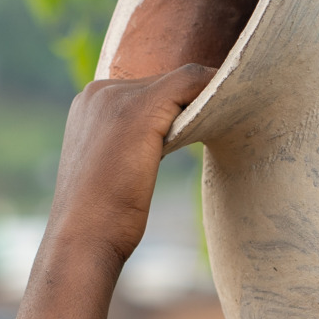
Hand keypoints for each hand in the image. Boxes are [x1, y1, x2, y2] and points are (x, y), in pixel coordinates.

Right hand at [43, 63, 216, 266]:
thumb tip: (164, 142)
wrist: (83, 238)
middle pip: (163, 83)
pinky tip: (236, 105)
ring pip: (180, 81)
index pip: (145, 90)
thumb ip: (129, 146)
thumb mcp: (113, 170)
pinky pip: (191, 82)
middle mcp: (99, 91)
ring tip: (235, 114)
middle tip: (233, 113)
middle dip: (194, 101)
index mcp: (89, 103)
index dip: (178, 107)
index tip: (208, 121)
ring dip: (207, 97)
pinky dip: (215, 90)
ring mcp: (118, 96)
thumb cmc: (102, 218)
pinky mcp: (142, 108)